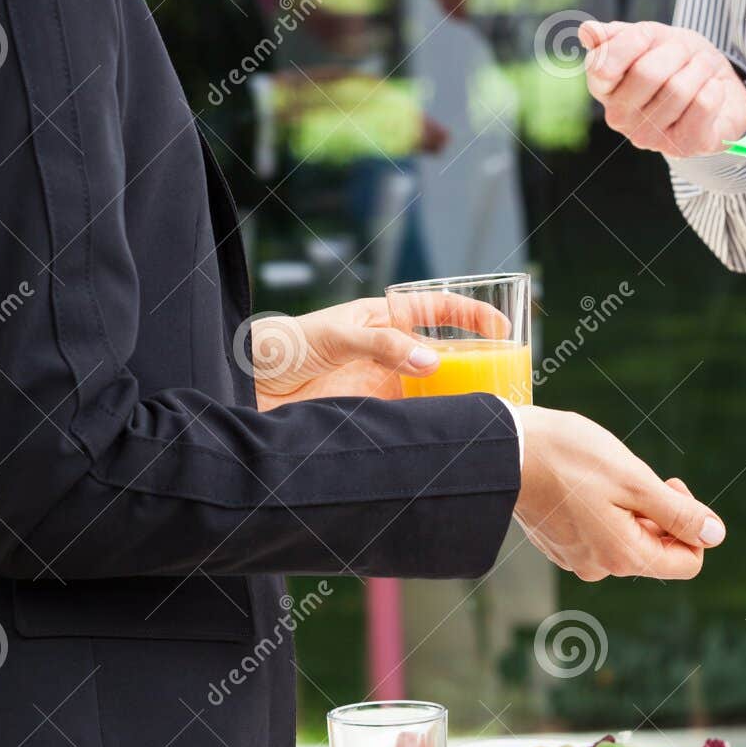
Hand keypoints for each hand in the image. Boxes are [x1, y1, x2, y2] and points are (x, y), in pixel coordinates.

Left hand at [252, 295, 508, 409]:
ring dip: (456, 399)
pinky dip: (430, 427)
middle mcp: (387, 352)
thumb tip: (430, 360)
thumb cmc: (277, 347)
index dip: (471, 316)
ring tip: (484, 411)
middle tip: (505, 378)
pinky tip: (445, 436)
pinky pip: (410, 421)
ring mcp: (381, 386)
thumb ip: (379, 346)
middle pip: (444, 354)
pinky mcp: (371, 418)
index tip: (501, 329)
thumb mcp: (330, 336)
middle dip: (476, 363)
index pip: (437, 310)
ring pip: (432, 390)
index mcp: (381, 319)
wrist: (240, 389)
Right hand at [512, 406, 725, 580]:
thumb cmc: (570, 459)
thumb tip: (715, 536)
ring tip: (605, 476)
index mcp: (623, 557)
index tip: (671, 487)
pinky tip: (583, 483)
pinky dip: (604, 509)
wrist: (503, 452)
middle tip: (641, 475)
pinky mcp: (559, 544)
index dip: (692, 526)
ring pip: (627, 538)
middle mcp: (600, 568)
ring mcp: (577, 558)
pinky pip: (598, 533)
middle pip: (656, 549)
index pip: (686, 563)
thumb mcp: (635, 480)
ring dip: (630, 508)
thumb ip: (679, 513)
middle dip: (659, 512)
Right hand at [579, 20, 745, 156]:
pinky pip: (703, 104)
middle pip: (647, 73)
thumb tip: (587, 32)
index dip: (632, 41)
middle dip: (675, 51)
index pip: (602, 67)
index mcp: (603, 89)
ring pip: (679, 88)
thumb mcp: (648, 37)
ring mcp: (650, 138)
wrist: (717, 85)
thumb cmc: (676, 61)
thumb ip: (618, 35)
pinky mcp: (684, 147)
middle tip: (685, 52)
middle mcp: (620, 118)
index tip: (648, 35)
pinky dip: (714, 87)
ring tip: (701, 69)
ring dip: (699, 67)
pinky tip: (711, 90)